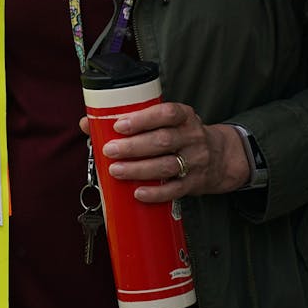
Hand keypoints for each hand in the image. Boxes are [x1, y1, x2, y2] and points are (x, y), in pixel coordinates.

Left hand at [85, 102, 251, 201]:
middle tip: (110, 151)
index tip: (120, 125)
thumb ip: (129, 121)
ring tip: (116, 171)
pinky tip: (138, 192)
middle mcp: (192, 137)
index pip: (167, 114)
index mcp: (184, 117)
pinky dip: (156, 193)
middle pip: (163, 141)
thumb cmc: (180, 135)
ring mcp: (196, 161)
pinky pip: (176, 190)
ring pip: (167, 166)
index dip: (143, 119)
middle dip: (133, 147)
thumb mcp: (163, 122)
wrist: (220, 157)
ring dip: (139, 169)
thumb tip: (87, 123)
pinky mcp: (195, 183)